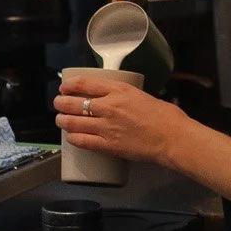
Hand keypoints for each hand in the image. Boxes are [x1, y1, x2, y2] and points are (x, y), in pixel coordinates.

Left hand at [54, 73, 188, 166]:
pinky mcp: (108, 146)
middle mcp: (109, 107)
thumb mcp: (142, 95)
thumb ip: (126, 97)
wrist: (171, 138)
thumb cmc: (165, 116)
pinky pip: (83, 141)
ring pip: (75, 122)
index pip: (86, 84)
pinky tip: (70, 137)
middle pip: (75, 103)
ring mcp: (106, 127)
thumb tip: (119, 100)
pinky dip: (74, 139)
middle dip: (61, 103)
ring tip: (60, 120)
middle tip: (58, 104)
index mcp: (119, 90)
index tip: (64, 86)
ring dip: (63, 121)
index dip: (70, 85)